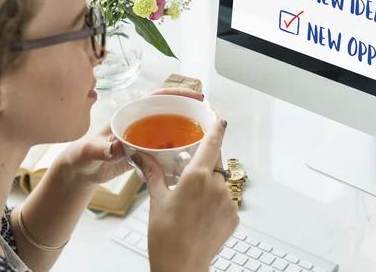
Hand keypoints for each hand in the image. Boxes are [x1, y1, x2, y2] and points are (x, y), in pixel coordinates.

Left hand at [59, 88, 204, 184]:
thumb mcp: (91, 151)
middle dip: (190, 111)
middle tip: (210, 116)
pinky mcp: (147, 153)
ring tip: (207, 136)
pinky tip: (191, 156)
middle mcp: (141, 123)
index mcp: (130, 114)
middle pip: (170, 111)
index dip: (177, 94)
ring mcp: (145, 138)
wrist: (81, 172)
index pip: (157, 98)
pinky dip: (180, 151)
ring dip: (188, 131)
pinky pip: (168, 149)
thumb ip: (102, 149)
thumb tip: (118, 146)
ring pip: (171, 130)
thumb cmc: (83, 156)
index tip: (196, 96)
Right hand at [132, 119, 238, 271]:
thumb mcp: (157, 200)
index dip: (217, 128)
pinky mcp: (234, 216)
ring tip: (192, 202)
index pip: (212, 143)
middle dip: (206, 162)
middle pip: (216, 162)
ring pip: (221, 182)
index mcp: (197, 177)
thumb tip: (141, 156)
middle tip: (192, 172)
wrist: (181, 266)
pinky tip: (201, 215)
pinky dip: (216, 202)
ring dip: (210, 185)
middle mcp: (216, 186)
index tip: (219, 119)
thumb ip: (153, 173)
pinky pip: (226, 200)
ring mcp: (228, 201)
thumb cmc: (166, 236)